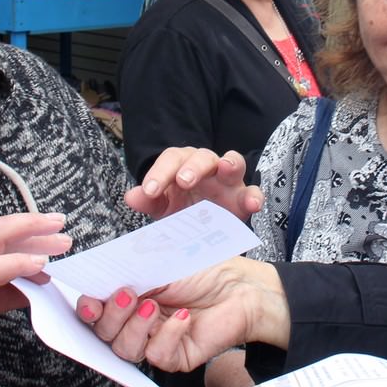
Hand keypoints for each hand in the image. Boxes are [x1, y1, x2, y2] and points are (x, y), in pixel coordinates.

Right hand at [74, 256, 289, 370]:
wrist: (242, 285)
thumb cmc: (204, 270)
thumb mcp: (159, 262)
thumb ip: (128, 271)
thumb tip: (99, 278)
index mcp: (129, 299)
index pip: (96, 313)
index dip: (87, 310)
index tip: (89, 301)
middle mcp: (138, 324)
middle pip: (104, 334)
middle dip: (110, 315)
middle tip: (127, 294)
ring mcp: (156, 341)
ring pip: (125, 349)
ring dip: (134, 327)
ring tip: (153, 305)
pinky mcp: (177, 357)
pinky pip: (158, 355)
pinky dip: (167, 335)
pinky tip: (182, 318)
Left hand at [126, 146, 263, 220]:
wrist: (202, 231)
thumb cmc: (181, 211)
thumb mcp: (162, 208)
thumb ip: (148, 201)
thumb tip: (131, 196)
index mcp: (182, 165)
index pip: (172, 159)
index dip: (160, 172)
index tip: (150, 190)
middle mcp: (206, 167)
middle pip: (202, 155)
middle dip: (193, 166)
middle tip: (183, 181)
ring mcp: (229, 181)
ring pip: (232, 162)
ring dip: (229, 163)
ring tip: (225, 168)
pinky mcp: (244, 198)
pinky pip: (254, 192)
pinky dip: (255, 196)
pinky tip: (253, 205)